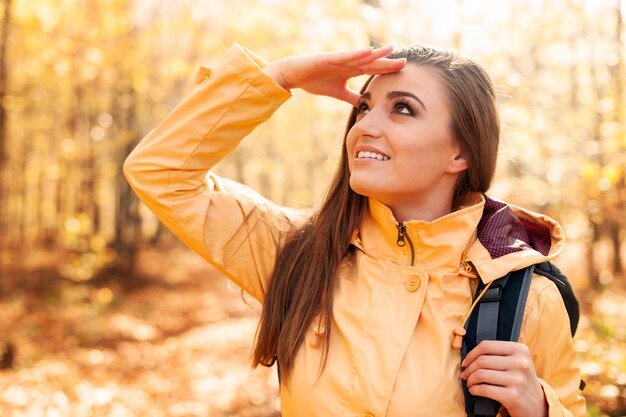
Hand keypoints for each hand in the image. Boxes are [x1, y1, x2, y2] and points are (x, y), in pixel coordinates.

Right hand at [263, 45, 405, 105]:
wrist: (295, 75)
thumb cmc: (314, 80)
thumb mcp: (337, 92)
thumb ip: (351, 97)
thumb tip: (363, 105)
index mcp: (351, 70)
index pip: (373, 70)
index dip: (387, 70)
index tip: (402, 71)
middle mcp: (348, 63)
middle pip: (371, 63)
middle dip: (387, 62)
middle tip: (405, 62)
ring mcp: (340, 59)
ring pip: (361, 56)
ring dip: (376, 54)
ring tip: (391, 50)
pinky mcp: (330, 58)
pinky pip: (346, 56)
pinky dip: (357, 54)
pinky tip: (368, 51)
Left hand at [461, 341, 547, 416]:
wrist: (538, 405)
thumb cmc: (522, 381)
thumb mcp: (517, 362)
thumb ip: (499, 354)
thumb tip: (471, 355)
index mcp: (520, 350)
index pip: (486, 345)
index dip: (471, 354)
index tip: (466, 361)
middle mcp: (521, 363)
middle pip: (482, 360)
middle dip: (468, 369)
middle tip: (465, 374)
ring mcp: (518, 379)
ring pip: (481, 374)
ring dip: (470, 380)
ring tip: (470, 383)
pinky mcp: (513, 395)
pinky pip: (484, 389)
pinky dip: (474, 390)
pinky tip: (474, 390)